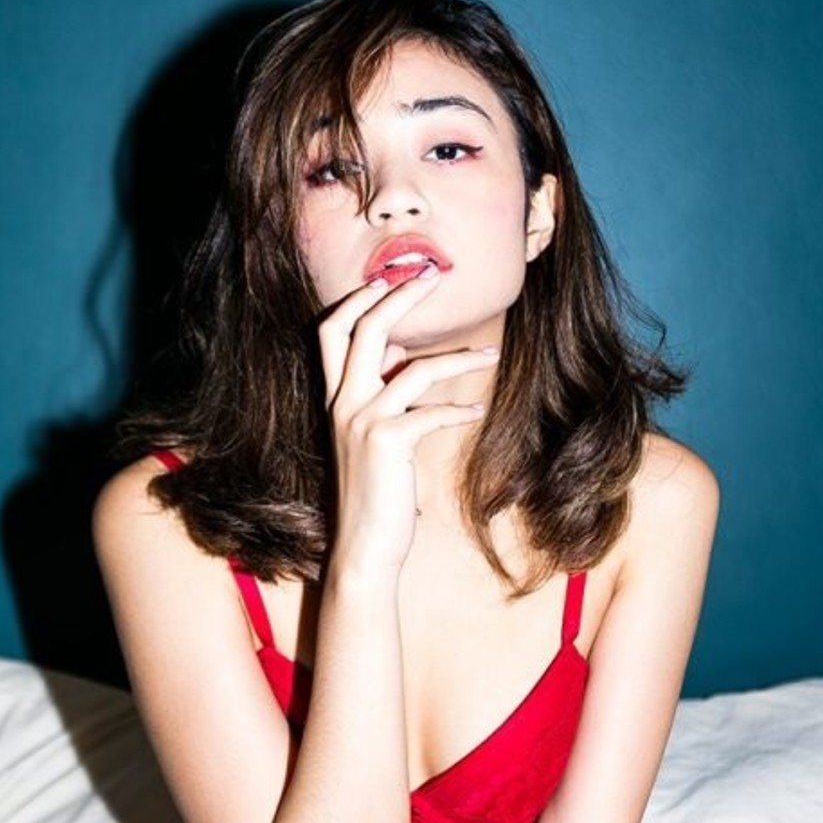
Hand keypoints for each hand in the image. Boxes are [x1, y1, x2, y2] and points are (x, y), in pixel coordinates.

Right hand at [317, 265, 495, 575]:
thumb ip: (380, 391)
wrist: (364, 547)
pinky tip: (478, 410)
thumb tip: (402, 353)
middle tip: (435, 275)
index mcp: (334, 399)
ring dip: (459, 357)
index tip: (389, 278)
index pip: (331, 331)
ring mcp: (362, 422)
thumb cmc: (375, 491)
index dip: (356, 299)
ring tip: (491, 352)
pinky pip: (432, 412)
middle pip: (366, 329)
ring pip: (415, 368)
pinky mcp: (388, 443)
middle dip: (401, 295)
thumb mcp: (370, 434)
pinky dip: (460, 409)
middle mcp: (342, 403)